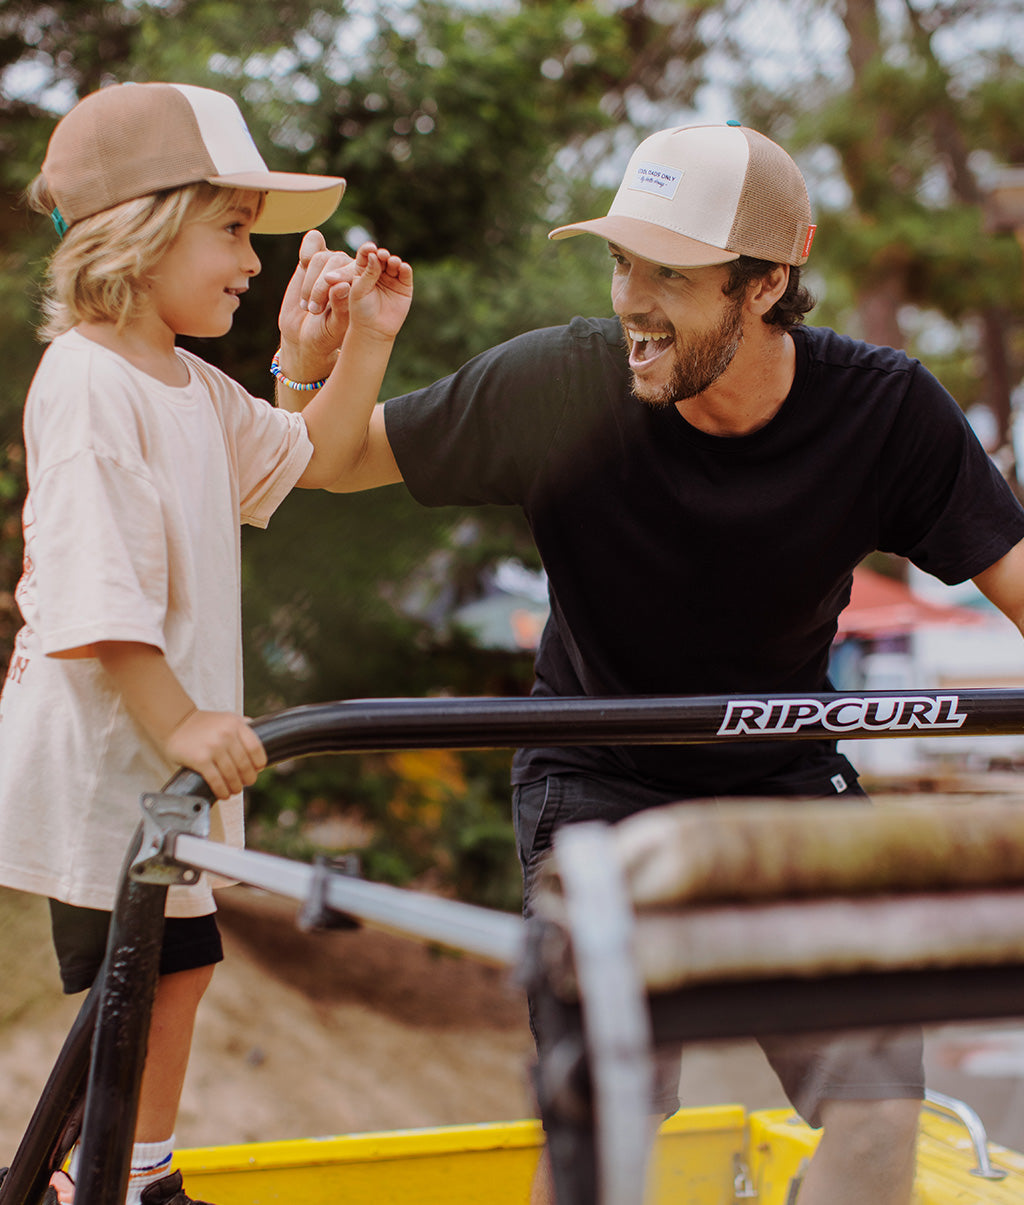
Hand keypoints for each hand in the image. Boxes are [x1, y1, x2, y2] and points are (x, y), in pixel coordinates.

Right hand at [163, 709, 267, 799]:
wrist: (175, 722)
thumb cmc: (203, 723)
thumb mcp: (227, 718)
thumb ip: (244, 725)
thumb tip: (266, 734)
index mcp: (236, 725)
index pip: (256, 748)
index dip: (259, 763)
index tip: (257, 769)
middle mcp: (226, 735)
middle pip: (245, 765)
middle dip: (248, 778)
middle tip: (246, 783)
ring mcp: (213, 747)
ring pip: (232, 775)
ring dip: (235, 787)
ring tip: (234, 791)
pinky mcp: (200, 760)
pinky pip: (216, 780)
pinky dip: (222, 791)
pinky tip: (223, 794)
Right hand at [277, 230, 357, 380]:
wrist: (303, 336)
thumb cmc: (326, 334)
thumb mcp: (335, 325)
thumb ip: (340, 306)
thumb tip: (342, 284)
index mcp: (362, 285)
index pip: (364, 268)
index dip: (364, 260)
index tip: (367, 254)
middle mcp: (348, 270)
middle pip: (338, 262)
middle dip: (323, 286)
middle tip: (314, 311)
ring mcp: (330, 263)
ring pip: (322, 258)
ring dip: (311, 283)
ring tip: (309, 308)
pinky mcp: (310, 260)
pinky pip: (313, 242)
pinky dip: (307, 251)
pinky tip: (302, 266)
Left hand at [347, 241, 413, 340]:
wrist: (373, 330)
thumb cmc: (361, 311)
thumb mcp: (359, 290)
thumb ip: (368, 273)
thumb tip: (374, 254)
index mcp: (363, 271)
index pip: (366, 255)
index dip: (368, 249)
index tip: (370, 248)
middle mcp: (378, 272)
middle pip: (382, 257)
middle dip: (382, 254)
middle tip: (382, 255)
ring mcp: (392, 279)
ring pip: (394, 264)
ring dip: (394, 260)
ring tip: (392, 262)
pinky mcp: (404, 286)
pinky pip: (406, 274)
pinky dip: (405, 269)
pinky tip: (403, 267)